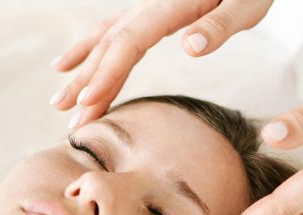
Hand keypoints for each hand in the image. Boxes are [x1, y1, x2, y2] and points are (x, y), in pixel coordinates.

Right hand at [49, 0, 273, 128]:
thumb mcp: (244, 4)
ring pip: (104, 42)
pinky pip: (110, 33)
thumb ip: (218, 25)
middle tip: (67, 116)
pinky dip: (87, 49)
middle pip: (109, 46)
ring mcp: (144, 10)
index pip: (130, 43)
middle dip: (86, 83)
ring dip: (80, 72)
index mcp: (170, 7)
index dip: (107, 74)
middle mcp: (149, 7)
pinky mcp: (146, 16)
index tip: (88, 103)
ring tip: (59, 99)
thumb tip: (190, 46)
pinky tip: (70, 63)